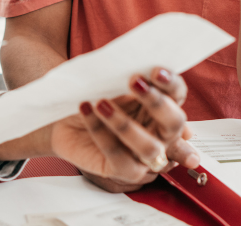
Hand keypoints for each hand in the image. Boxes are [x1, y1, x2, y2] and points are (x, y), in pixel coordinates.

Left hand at [50, 68, 199, 192]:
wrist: (63, 118)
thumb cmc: (93, 97)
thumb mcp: (110, 83)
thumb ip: (128, 78)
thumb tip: (138, 69)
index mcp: (162, 106)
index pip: (177, 94)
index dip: (171, 83)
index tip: (155, 70)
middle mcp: (159, 133)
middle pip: (174, 123)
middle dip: (158, 103)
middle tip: (134, 82)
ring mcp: (144, 155)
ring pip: (150, 148)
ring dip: (126, 124)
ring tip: (101, 103)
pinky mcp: (124, 170)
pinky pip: (119, 157)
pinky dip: (101, 133)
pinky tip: (86, 110)